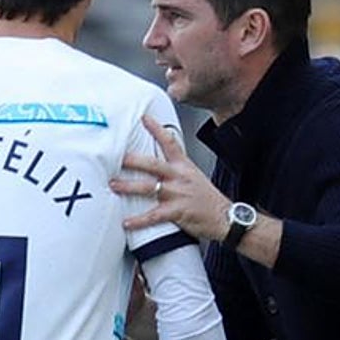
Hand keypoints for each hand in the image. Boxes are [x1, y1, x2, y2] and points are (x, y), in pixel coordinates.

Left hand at [110, 115, 230, 241]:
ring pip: (149, 187)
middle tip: (117, 157)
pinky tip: (127, 222)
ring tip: (114, 185)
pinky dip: (139, 220)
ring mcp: (178, 194)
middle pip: (153, 164)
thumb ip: (175, 170)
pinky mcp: (177, 212)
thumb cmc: (208, 200)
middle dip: (133, 160)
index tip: (144, 118)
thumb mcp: (194, 177)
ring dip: (129, 186)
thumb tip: (156, 166)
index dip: (157, 129)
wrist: (226, 218)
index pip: (170, 142)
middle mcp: (180, 178)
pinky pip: (154, 215)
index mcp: (184, 167)